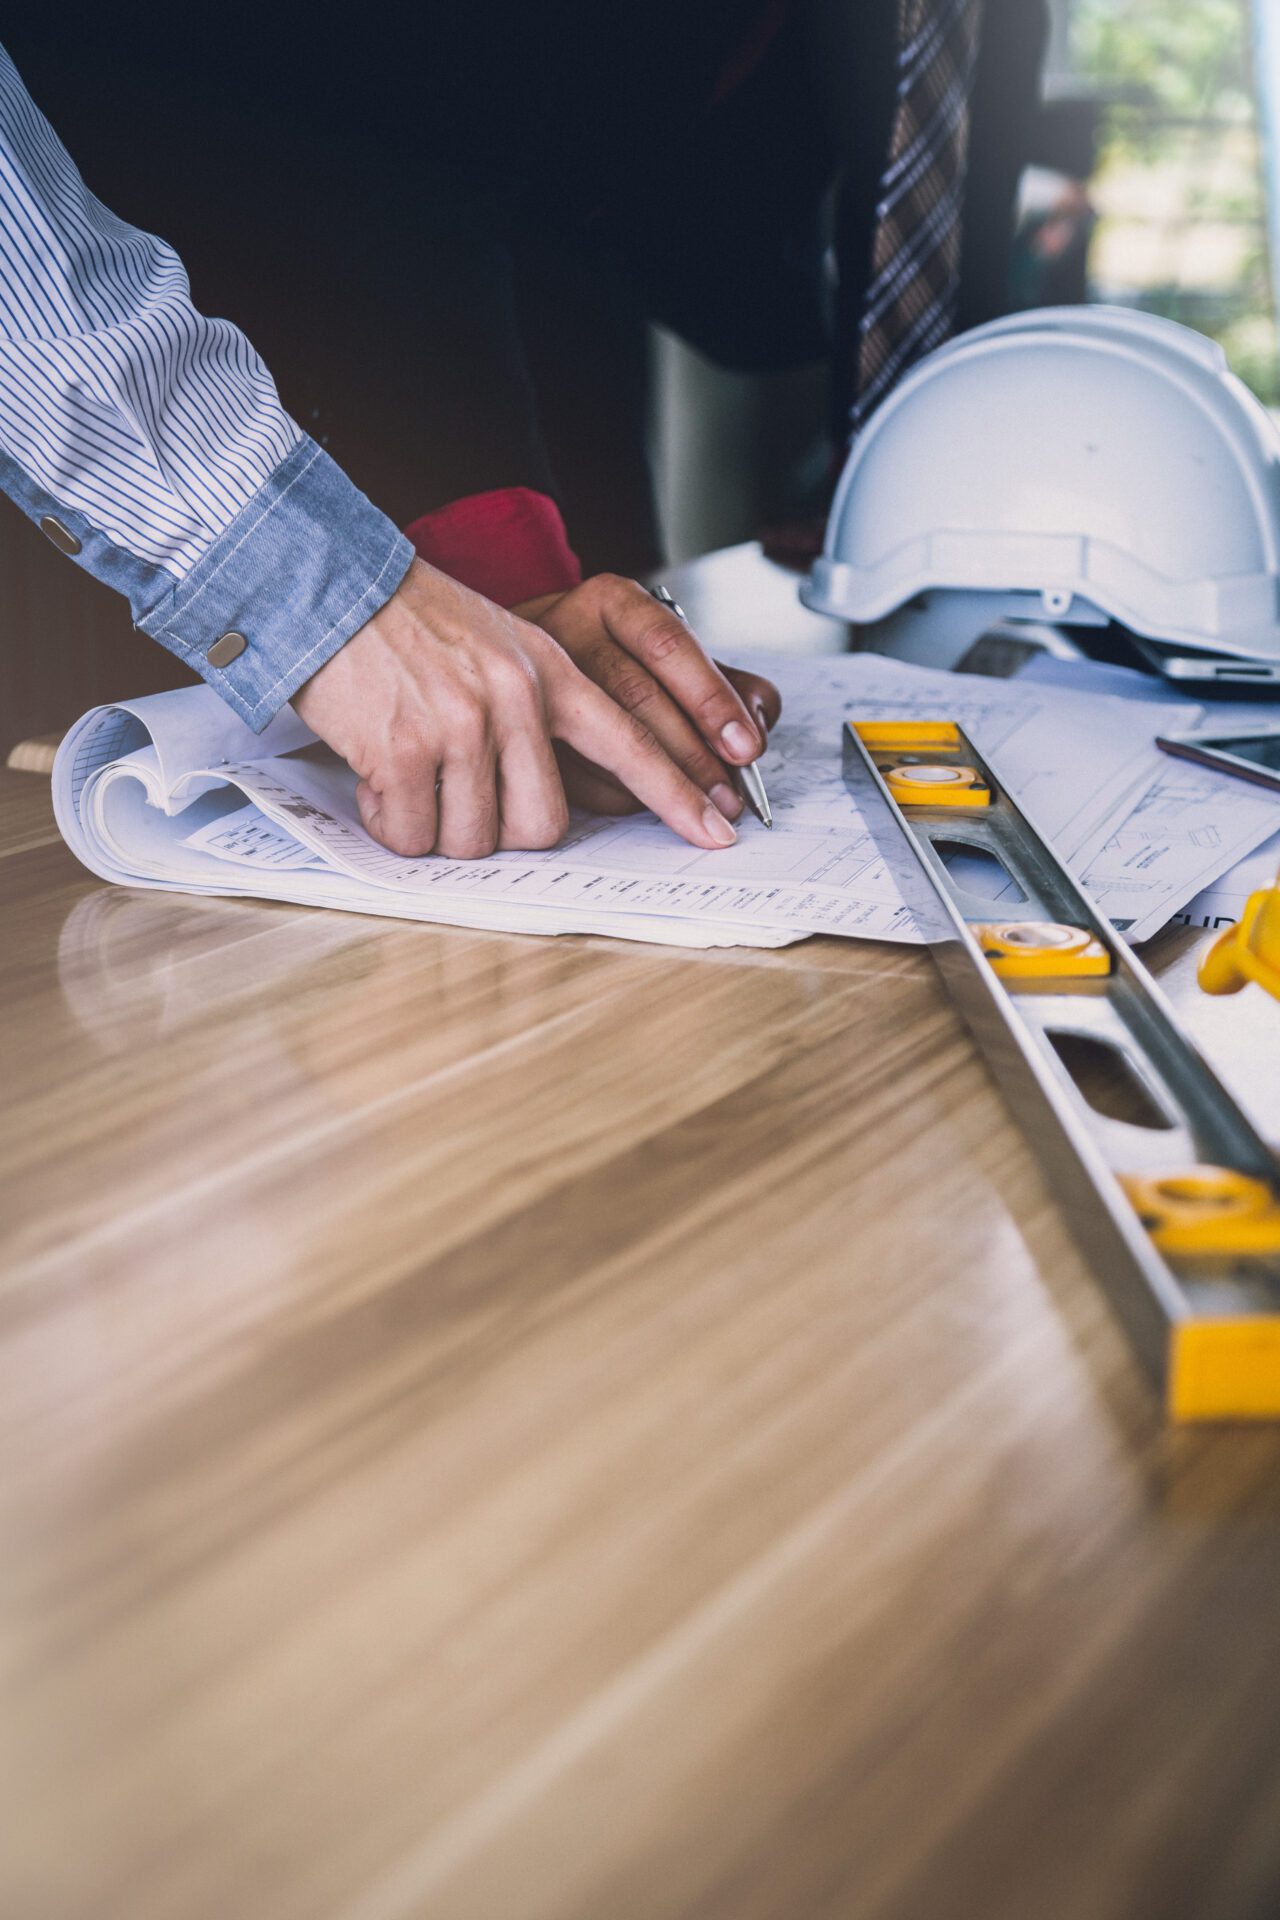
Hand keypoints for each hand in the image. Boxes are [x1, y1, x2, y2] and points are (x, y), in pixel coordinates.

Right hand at [293, 558, 741, 858]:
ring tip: (409, 775)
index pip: (630, 743)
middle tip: (461, 798)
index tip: (718, 834)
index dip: (676, 797)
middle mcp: (513, 699)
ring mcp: (458, 727)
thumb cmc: (406, 624)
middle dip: (499, 830)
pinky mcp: (400, 752)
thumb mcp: (496, 643)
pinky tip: (377, 779)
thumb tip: (542, 799)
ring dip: (436, 828)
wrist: (326, 584)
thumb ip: (534, 706)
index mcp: (546, 672)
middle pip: (541, 825)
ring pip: (473, 841)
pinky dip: (390, 823)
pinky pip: (411, 835)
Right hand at [512, 574, 780, 820]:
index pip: (667, 644)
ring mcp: (531, 684)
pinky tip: (649, 805)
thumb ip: (724, 682)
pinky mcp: (517, 734)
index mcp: (610, 603)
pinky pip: (577, 775)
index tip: (746, 746)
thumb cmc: (611, 661)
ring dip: (664, 786)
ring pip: (605, 739)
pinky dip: (624, 798)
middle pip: (638, 695)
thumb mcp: (668, 654)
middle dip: (694, 755)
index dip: (712, 699)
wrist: (512, 662)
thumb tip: (754, 729)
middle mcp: (566, 632)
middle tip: (730, 796)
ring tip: (703, 812)